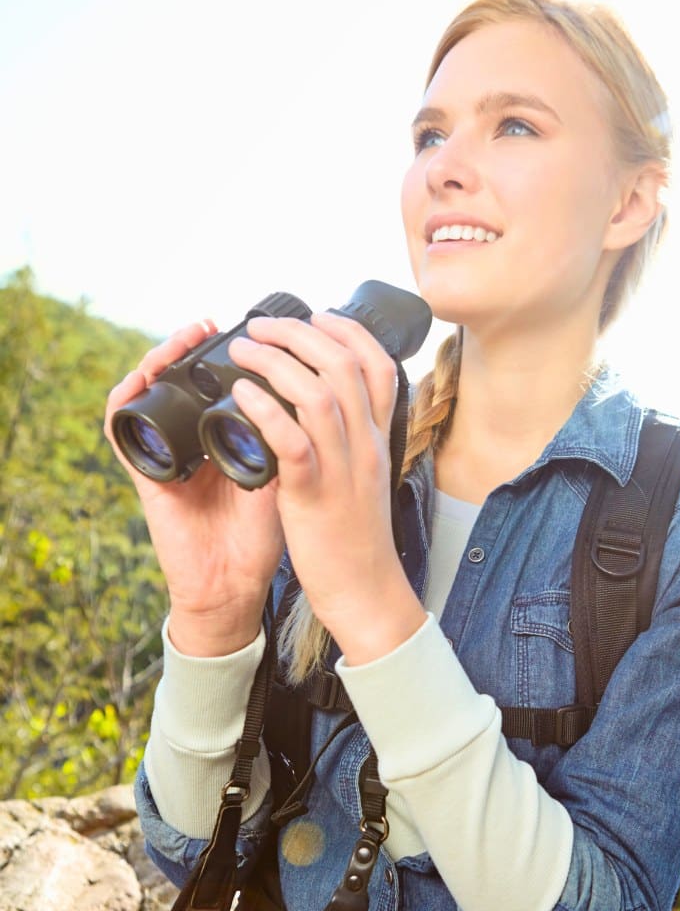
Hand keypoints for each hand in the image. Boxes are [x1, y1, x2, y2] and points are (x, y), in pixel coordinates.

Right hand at [105, 321, 284, 654]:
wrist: (234, 586)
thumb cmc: (261, 536)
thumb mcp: (288, 477)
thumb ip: (300, 439)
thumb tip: (328, 392)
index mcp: (223, 436)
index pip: (216, 381)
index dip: (228, 353)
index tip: (253, 332)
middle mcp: (190, 439)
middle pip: (179, 377)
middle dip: (193, 345)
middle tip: (213, 324)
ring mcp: (165, 453)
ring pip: (148, 390)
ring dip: (161, 358)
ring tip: (185, 338)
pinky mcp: (143, 473)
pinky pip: (120, 427)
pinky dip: (125, 397)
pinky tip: (143, 377)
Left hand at [226, 311, 424, 656]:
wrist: (366, 590)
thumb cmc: (358, 539)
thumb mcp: (365, 478)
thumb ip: (353, 441)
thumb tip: (331, 409)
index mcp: (379, 439)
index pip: (379, 365)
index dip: (346, 331)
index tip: (315, 317)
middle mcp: (366, 445)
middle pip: (344, 365)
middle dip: (299, 333)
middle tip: (260, 326)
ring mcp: (342, 468)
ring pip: (318, 393)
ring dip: (275, 361)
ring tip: (242, 349)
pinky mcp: (314, 494)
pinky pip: (292, 440)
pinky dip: (265, 409)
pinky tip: (240, 394)